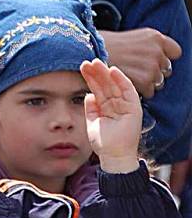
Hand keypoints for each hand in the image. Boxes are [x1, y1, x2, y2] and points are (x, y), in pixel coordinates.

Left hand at [80, 59, 140, 173]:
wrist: (113, 156)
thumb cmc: (103, 142)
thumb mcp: (92, 122)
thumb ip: (91, 109)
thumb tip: (88, 95)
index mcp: (106, 107)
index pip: (98, 89)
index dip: (91, 78)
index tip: (82, 68)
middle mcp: (116, 104)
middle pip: (106, 85)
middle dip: (97, 73)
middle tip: (87, 61)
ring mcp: (125, 105)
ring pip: (114, 85)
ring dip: (106, 73)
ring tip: (96, 63)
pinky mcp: (134, 108)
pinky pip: (128, 91)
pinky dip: (121, 80)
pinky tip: (112, 71)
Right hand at [98, 28, 179, 98]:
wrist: (87, 53)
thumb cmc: (105, 46)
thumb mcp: (133, 38)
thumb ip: (149, 45)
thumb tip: (161, 56)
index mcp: (155, 37)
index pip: (174, 52)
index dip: (164, 57)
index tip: (153, 60)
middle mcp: (157, 50)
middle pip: (166, 68)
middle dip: (153, 71)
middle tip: (135, 70)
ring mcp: (151, 65)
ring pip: (158, 81)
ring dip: (146, 82)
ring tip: (128, 79)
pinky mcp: (144, 80)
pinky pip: (149, 91)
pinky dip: (138, 91)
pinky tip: (125, 85)